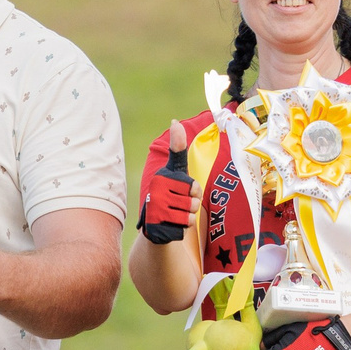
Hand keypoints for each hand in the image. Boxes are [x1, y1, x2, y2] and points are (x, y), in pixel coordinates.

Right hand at [138, 120, 194, 244]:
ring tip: (176, 214)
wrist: (156, 222)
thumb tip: (175, 121)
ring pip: (189, 216)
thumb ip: (177, 148)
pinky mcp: (158, 228)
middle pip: (193, 202)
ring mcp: (155, 212)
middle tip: (179, 204)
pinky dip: (181, 228)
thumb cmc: (169, 192)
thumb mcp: (175, 170)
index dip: (195, 191)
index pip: (193, 187)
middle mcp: (155, 194)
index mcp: (160, 178)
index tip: (184, 190)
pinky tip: (171, 224)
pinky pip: (184, 228)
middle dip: (192, 206)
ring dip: (187, 217)